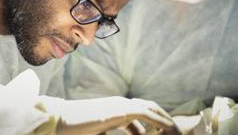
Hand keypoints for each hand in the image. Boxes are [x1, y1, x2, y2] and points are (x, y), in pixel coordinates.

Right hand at [39, 96, 179, 134]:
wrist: (60, 122)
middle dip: (163, 119)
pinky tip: (168, 129)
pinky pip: (145, 114)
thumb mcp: (97, 132)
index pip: (139, 115)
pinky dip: (158, 120)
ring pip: (150, 108)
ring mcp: (119, 105)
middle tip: (175, 132)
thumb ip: (107, 131)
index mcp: (114, 110)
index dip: (153, 126)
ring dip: (165, 119)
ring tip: (176, 131)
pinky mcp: (119, 110)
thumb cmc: (75, 129)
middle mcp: (119, 105)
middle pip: (149, 107)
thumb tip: (115, 133)